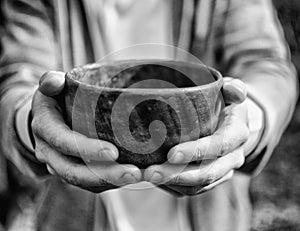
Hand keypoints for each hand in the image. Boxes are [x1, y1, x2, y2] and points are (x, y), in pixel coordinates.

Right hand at [32, 71, 141, 192]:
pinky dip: (111, 183)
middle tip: (133, 173)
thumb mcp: (51, 87)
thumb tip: (54, 81)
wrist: (47, 119)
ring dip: (111, 182)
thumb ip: (52, 81)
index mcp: (45, 129)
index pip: (63, 142)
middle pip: (74, 171)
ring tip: (138, 177)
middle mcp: (49, 152)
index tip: (114, 152)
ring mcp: (61, 166)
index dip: (86, 149)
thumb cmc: (56, 99)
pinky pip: (90, 184)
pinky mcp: (74, 172)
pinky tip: (133, 177)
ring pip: (84, 182)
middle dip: (105, 174)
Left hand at [144, 77, 249, 195]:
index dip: (197, 152)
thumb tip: (235, 91)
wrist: (235, 126)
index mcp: (237, 134)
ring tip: (145, 177)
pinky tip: (152, 179)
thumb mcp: (232, 92)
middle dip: (177, 175)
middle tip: (150, 172)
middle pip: (206, 173)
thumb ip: (234, 88)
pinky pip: (191, 190)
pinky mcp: (210, 180)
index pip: (219, 146)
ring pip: (197, 186)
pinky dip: (171, 187)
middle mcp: (232, 158)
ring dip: (171, 184)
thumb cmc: (226, 105)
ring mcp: (222, 172)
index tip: (171, 153)